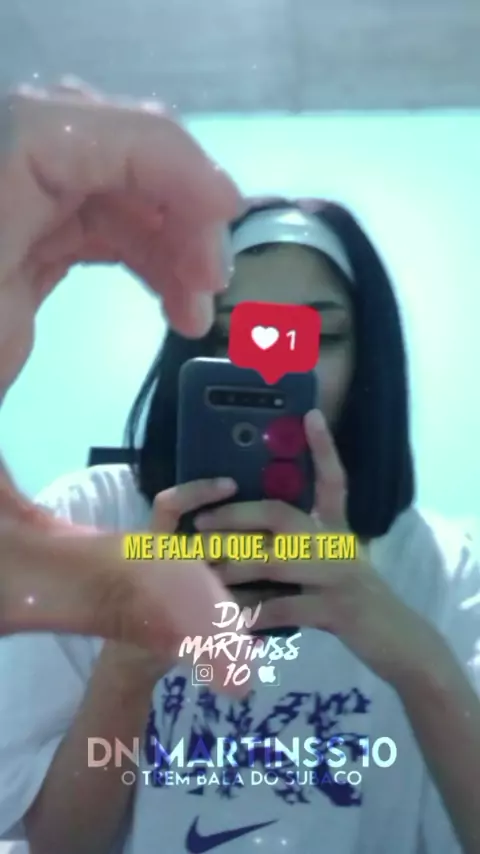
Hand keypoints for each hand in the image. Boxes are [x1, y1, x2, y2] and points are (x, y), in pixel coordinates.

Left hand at [0, 79, 245, 692]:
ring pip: (74, 179)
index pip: (43, 144)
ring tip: (199, 305)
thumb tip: (236, 649)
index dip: (149, 153)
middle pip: (68, 146)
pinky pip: (69, 220)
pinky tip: (166, 301)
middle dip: (165, 197)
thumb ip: (113, 594)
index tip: (227, 218)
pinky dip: (132, 244)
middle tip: (212, 286)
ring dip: (156, 223)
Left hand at [194, 409, 439, 685]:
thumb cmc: (355, 600)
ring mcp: (338, 575)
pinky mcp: (335, 609)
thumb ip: (301, 547)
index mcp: (337, 529)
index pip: (333, 480)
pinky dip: (253, 614)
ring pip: (275, 561)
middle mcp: (338, 544)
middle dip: (236, 516)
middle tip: (200, 523)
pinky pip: (284, 608)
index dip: (323, 448)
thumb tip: (254, 536)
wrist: (395, 639)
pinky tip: (229, 619)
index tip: (311, 414)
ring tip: (202, 570)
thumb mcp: (335, 563)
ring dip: (234, 566)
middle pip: (281, 516)